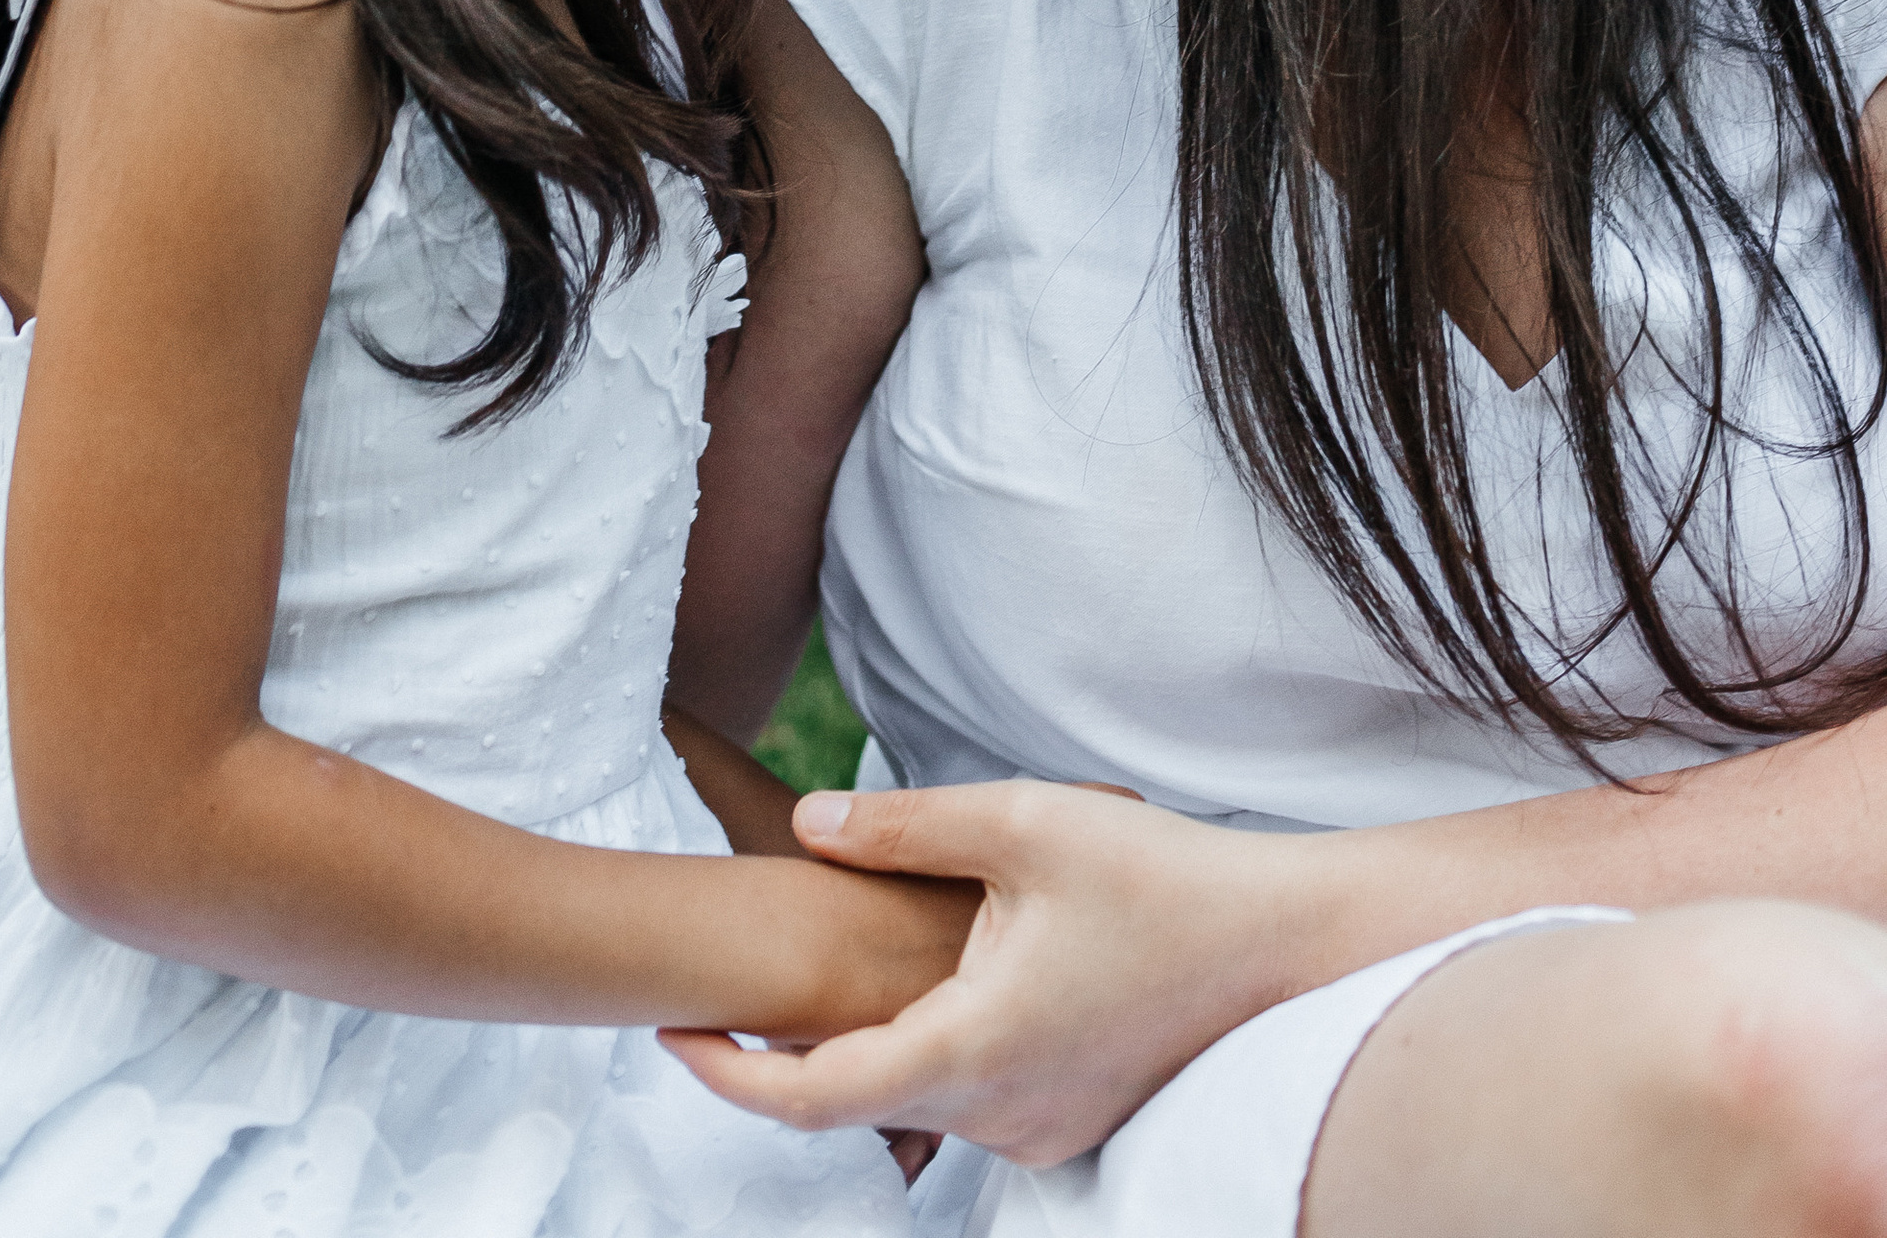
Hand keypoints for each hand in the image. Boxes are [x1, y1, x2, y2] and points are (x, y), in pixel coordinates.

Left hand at [662, 777, 1318, 1167]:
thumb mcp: (1021, 823)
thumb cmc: (1163, 880)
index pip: (811, 1097)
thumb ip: (901, 825)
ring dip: (860, 1051)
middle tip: (719, 993)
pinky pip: (972, 1102)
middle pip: (856, 1101)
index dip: (724, 1076)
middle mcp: (999, 1115)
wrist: (1287, 946)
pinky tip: (922, 990)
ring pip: (915, 1102)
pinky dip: (924, 1056)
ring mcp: (1041, 1129)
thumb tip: (804, 823)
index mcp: (969, 1052)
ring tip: (808, 985)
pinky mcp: (1075, 1120)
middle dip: (781, 1056)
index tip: (666, 1034)